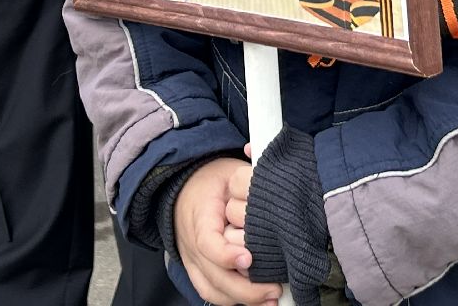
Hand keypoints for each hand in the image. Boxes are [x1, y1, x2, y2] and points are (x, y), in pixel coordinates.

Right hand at [175, 158, 281, 305]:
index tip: (249, 258)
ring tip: (270, 300)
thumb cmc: (212, 180)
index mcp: (200, 216)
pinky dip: (230, 300)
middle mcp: (192, 243)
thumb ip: (248, 178)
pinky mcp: (197, 269)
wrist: (183, 187)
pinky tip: (255, 302)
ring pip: (212, 289)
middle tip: (273, 288)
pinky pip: (210, 292)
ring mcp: (192, 260)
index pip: (207, 242)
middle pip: (213, 275)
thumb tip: (267, 166)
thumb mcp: (229, 172)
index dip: (226, 255)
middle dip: (245, 288)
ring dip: (241, 299)